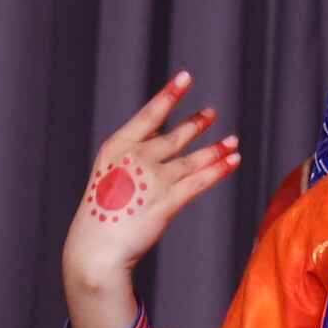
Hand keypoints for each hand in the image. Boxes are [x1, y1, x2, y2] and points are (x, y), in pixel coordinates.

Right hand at [64, 71, 239, 315]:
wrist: (94, 249)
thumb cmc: (101, 217)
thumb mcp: (110, 178)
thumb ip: (133, 161)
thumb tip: (159, 150)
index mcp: (116, 148)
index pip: (148, 115)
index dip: (169, 96)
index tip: (185, 78)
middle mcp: (135, 158)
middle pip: (174, 136)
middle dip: (196, 124)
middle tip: (212, 113)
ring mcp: (152, 179)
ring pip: (192, 159)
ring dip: (216, 149)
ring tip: (232, 141)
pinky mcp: (166, 201)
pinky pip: (199, 181)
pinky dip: (219, 170)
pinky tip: (233, 160)